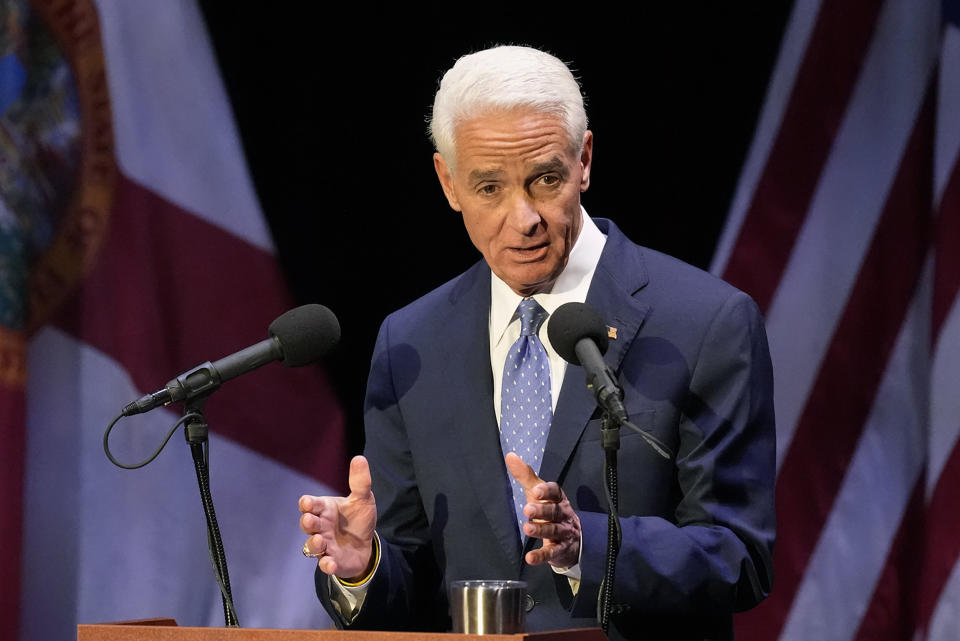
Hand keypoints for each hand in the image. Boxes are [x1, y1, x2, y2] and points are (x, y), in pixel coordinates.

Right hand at [299, 455, 376, 580]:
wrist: (367, 544)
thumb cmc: (358, 519)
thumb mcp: (363, 499)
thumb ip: (360, 482)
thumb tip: (359, 458)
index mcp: (325, 509)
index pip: (310, 505)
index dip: (307, 504)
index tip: (308, 503)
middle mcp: (321, 527)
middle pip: (307, 524)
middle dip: (307, 522)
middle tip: (312, 520)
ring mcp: (325, 545)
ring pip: (312, 546)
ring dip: (314, 544)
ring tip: (321, 540)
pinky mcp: (332, 561)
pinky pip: (324, 564)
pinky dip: (326, 564)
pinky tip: (330, 563)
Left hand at [504, 452, 580, 568]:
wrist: (573, 538)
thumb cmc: (550, 509)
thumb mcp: (538, 492)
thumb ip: (525, 476)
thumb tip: (510, 456)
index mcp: (558, 498)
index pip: (556, 491)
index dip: (547, 491)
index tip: (537, 490)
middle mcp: (563, 514)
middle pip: (554, 511)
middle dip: (542, 510)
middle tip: (528, 509)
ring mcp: (563, 533)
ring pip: (554, 531)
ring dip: (541, 530)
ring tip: (528, 528)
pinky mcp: (560, 550)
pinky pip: (551, 553)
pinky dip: (541, 556)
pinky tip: (530, 558)